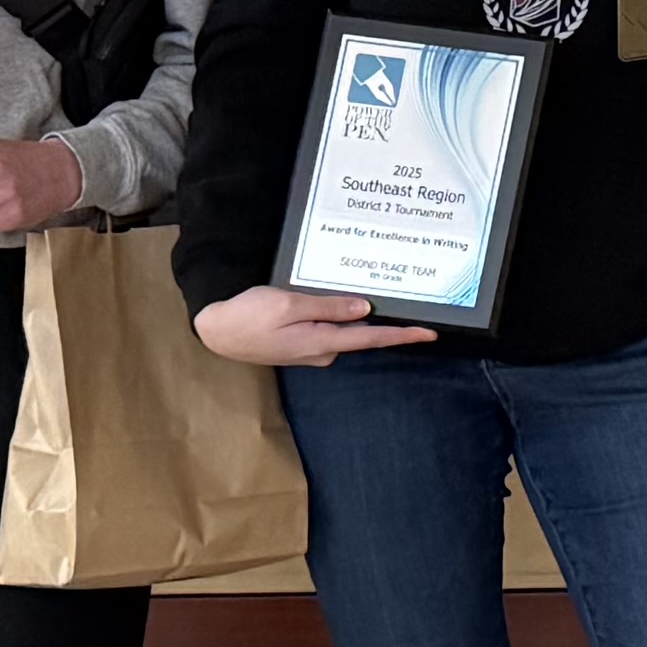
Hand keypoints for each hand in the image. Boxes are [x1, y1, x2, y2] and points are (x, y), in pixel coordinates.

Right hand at [196, 283, 418, 366]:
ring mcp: (311, 351)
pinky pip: (328, 331)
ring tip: (373, 294)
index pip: (371, 338)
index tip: (429, 333)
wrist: (217, 331)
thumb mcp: (289, 304)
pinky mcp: (301, 346)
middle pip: (362, 334)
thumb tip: (365, 309)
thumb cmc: (249, 315)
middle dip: (384, 321)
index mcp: (322, 342)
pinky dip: (338, 318)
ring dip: (357, 317)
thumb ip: (328, 307)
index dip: (402, 335)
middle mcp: (322, 351)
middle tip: (408, 303)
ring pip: (344, 331)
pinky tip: (340, 304)